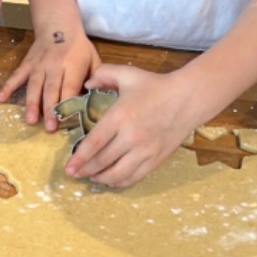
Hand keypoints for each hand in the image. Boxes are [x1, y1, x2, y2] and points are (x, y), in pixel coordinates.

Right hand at [0, 25, 99, 128]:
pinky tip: (0, 99)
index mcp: (72, 65)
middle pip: (51, 89)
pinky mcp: (26, 64)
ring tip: (31, 120)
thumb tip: (96, 100)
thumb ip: (96, 79)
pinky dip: (7, 87)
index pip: (69, 87)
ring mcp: (38, 65)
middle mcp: (54, 66)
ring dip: (32, 103)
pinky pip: (16, 76)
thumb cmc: (78, 47)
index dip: (68, 104)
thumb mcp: (94, 59)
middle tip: (50, 127)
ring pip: (34, 86)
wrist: (58, 25)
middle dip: (50, 109)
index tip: (67, 121)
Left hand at [65, 64, 193, 186]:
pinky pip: (134, 177)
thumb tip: (86, 85)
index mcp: (120, 117)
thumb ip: (103, 74)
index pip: (95, 143)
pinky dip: (120, 182)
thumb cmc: (156, 86)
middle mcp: (131, 137)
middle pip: (102, 161)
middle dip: (85, 170)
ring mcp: (145, 150)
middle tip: (73, 174)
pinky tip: (111, 179)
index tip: (68, 167)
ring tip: (91, 177)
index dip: (79, 158)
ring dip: (101, 178)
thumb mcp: (127, 74)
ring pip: (118, 174)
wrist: (187, 98)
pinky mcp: (156, 159)